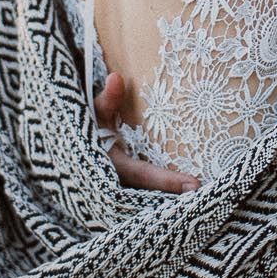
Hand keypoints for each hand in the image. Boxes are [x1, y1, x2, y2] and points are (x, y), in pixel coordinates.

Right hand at [93, 71, 199, 193]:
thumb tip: (117, 78)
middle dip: (176, 195)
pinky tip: (186, 196)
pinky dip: (163, 196)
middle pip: (149, 194)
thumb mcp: (93, 112)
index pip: (143, 175)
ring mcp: (119, 191)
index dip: (168, 181)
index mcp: (109, 165)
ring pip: (147, 199)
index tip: (195, 184)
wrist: (69, 146)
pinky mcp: (124, 192)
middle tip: (207, 194)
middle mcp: (114, 184)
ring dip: (171, 199)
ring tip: (204, 198)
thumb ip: (107, 99)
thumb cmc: (84, 126)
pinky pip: (146, 197)